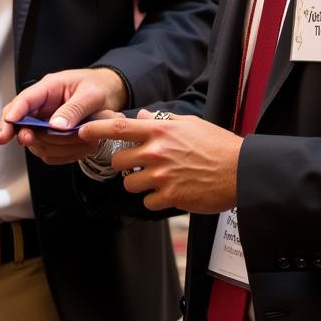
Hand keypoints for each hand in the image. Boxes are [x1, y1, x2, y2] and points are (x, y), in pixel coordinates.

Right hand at [0, 67, 128, 164]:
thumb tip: (55, 126)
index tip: (7, 127)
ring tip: (66, 145)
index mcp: (49, 88)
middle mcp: (44, 104)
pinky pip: (47, 146)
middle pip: (20, 118)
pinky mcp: (53, 133)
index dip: (14, 113)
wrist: (111, 92)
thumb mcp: (91, 95)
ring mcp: (47, 119)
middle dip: (18, 131)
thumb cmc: (100, 86)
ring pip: (33, 136)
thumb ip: (73, 109)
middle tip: (25, 140)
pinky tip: (70, 150)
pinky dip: (56, 152)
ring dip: (44, 144)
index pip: (25, 100)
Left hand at [78, 110, 241, 212]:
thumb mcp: (189, 123)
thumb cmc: (218, 145)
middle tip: (140, 165)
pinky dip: (156, 200)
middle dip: (124, 165)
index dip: (95, 129)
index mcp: (159, 131)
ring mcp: (161, 176)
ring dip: (140, 184)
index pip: (118, 128)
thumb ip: (160, 121)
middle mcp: (156, 152)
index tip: (80, 131)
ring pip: (130, 184)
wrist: (240, 171)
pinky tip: (172, 192)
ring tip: (160, 180)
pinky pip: (148, 202)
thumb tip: (139, 118)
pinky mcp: (170, 197)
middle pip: (118, 161)